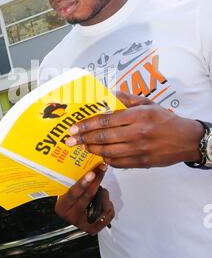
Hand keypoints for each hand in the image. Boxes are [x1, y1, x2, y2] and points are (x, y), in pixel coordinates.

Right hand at [55, 164, 113, 234]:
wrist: (69, 218)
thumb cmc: (69, 202)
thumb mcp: (65, 194)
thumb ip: (74, 186)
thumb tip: (89, 171)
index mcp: (62, 208)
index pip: (73, 194)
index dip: (83, 183)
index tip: (92, 173)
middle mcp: (72, 218)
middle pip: (87, 198)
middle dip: (96, 183)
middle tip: (101, 171)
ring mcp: (83, 225)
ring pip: (100, 206)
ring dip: (103, 194)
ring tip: (101, 190)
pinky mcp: (94, 229)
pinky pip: (107, 214)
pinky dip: (108, 204)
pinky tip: (104, 200)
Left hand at [65, 92, 203, 168]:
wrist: (186, 140)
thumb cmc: (164, 119)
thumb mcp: (148, 103)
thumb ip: (126, 98)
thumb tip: (107, 94)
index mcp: (138, 116)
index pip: (106, 120)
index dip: (87, 125)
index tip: (74, 128)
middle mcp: (138, 133)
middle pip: (104, 137)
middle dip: (83, 139)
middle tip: (71, 140)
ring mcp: (139, 150)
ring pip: (108, 152)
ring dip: (92, 150)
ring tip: (83, 146)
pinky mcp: (142, 163)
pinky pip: (118, 163)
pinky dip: (107, 160)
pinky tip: (100, 155)